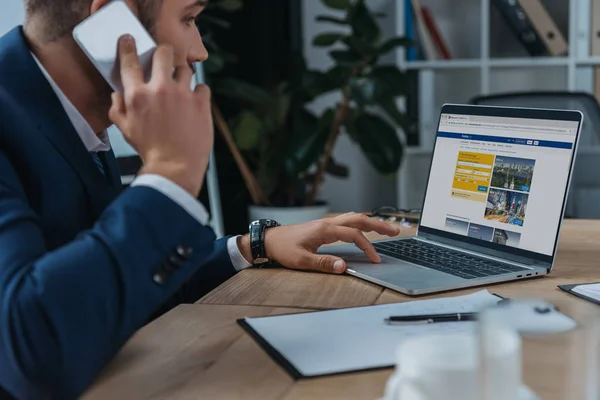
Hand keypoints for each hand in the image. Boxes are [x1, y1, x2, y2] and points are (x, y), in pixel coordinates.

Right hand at [109, 35, 212, 196]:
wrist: (174, 167)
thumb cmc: (149, 150)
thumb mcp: (125, 130)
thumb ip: (118, 108)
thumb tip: (117, 93)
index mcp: (137, 95)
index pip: (130, 61)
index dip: (128, 46)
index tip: (130, 39)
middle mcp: (160, 89)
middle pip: (163, 53)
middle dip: (163, 53)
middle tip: (164, 59)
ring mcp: (183, 94)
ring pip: (185, 68)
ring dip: (182, 75)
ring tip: (180, 88)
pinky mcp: (202, 103)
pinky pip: (202, 86)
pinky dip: (198, 93)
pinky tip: (194, 104)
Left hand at [240, 213, 399, 273]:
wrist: (269, 240)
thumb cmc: (283, 249)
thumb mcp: (302, 261)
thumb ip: (323, 263)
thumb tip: (344, 267)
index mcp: (325, 229)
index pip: (354, 235)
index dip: (368, 247)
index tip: (376, 259)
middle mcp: (328, 223)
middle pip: (359, 219)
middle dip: (379, 225)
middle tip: (396, 231)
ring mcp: (326, 223)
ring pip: (354, 218)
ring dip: (371, 222)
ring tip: (386, 228)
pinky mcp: (323, 226)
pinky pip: (347, 221)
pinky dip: (360, 223)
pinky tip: (364, 228)